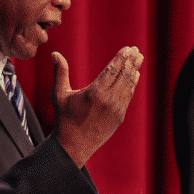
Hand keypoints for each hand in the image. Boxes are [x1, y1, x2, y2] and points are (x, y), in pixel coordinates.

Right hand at [53, 47, 143, 166]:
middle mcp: (108, 100)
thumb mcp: (59, 94)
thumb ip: (60, 72)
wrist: (74, 144)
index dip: (121, 58)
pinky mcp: (120, 116)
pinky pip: (128, 96)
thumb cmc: (65, 118)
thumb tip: (54, 54)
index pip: (112, 70)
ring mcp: (116, 109)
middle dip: (130, 61)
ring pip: (128, 85)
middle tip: (136, 49)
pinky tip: (135, 74)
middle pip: (123, 75)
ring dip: (134, 70)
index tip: (127, 48)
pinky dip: (132, 83)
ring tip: (139, 58)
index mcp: (94, 93)